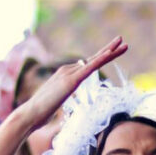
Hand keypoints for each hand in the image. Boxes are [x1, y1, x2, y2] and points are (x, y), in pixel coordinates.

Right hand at [13, 36, 128, 130]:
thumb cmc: (40, 112)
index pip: (87, 65)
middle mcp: (67, 70)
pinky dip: (101, 59)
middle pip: (93, 59)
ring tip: (124, 44)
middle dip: (109, 49)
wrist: (30, 113)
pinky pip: (90, 68)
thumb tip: (63, 100)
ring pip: (95, 61)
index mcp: (65, 74)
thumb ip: (62, 97)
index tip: (111, 52)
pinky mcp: (71, 80)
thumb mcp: (55, 102)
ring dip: (111, 52)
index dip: (100, 58)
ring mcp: (69, 73)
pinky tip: (110, 54)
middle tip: (122, 41)